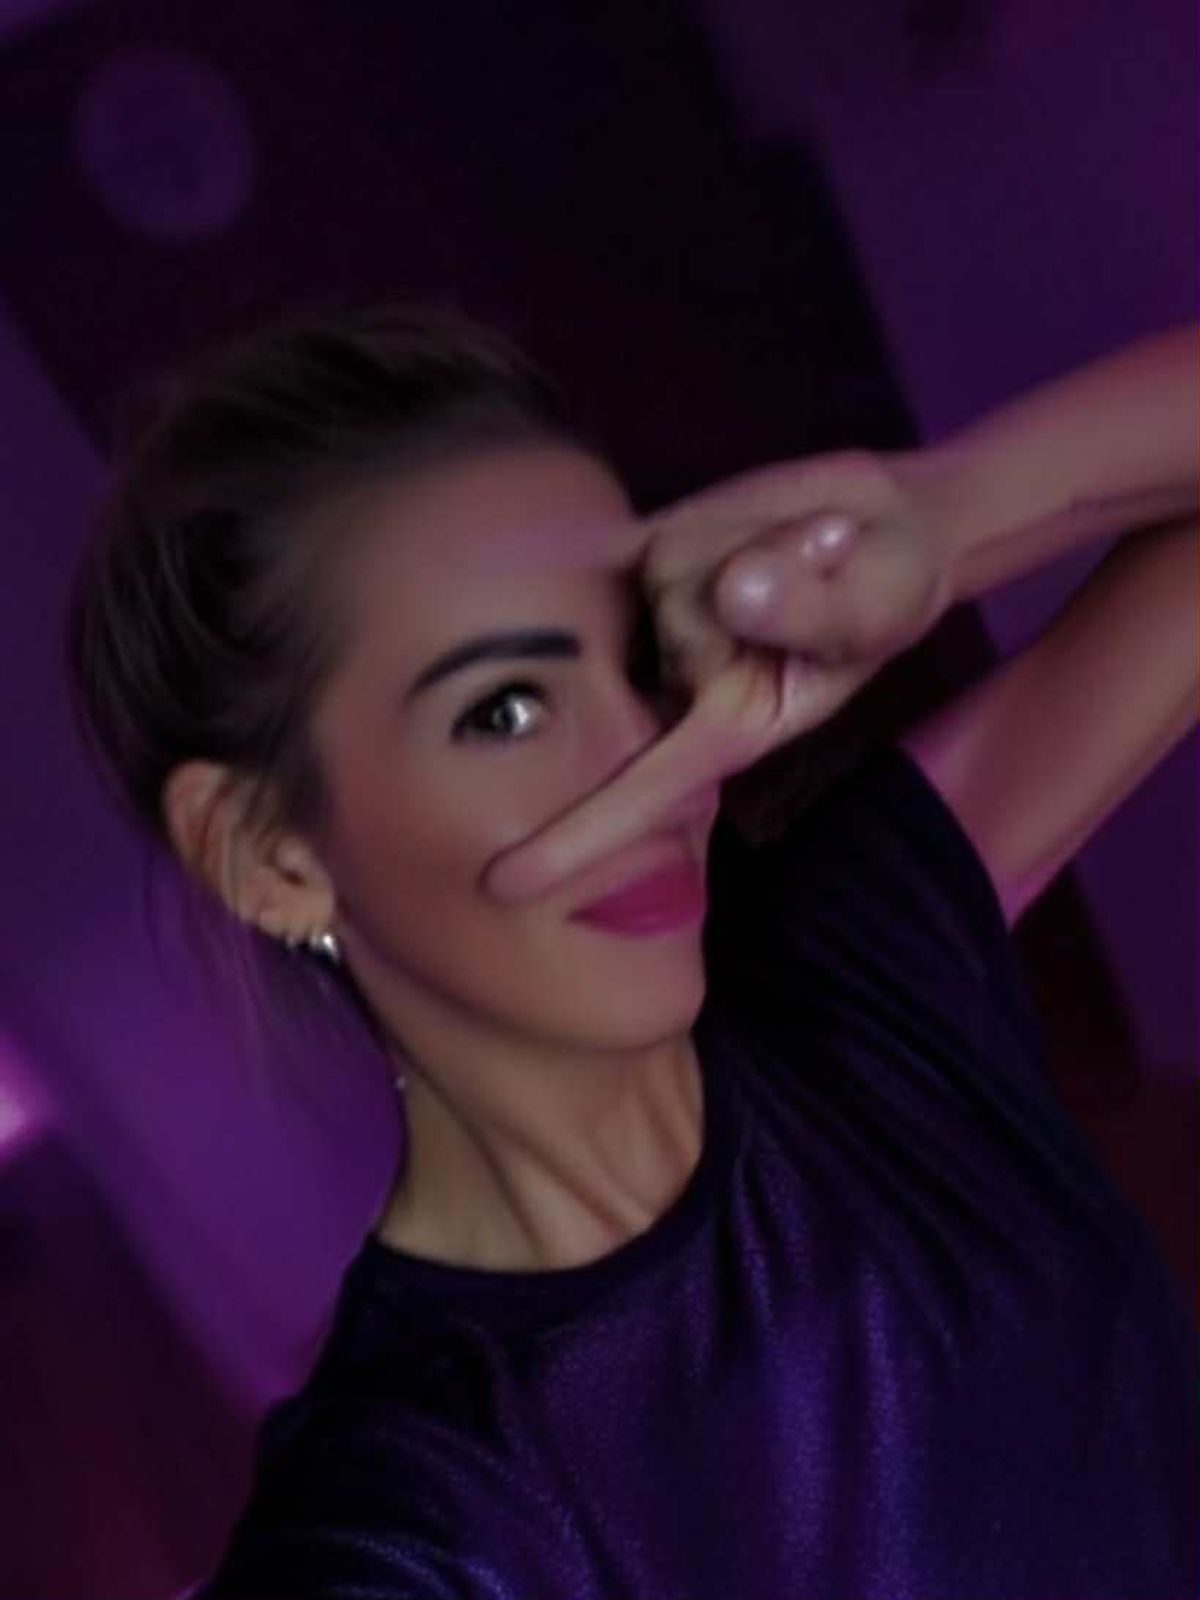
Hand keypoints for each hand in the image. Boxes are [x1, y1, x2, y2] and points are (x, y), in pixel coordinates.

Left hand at [483, 448, 955, 902]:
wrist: (882, 526)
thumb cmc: (889, 590)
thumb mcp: (882, 603)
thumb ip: (817, 609)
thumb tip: (733, 592)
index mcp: (733, 722)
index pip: (646, 791)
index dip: (575, 840)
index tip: (503, 884)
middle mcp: (680, 672)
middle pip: (677, 624)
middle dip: (757, 579)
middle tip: (822, 559)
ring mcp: (656, 610)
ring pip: (670, 564)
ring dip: (745, 536)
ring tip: (795, 542)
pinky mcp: (647, 548)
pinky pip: (629, 535)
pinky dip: (657, 528)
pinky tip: (736, 523)